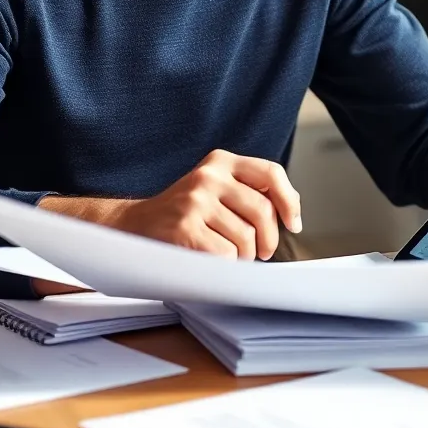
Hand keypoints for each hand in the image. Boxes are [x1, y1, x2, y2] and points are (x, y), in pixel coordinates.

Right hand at [114, 150, 301, 259]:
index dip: (289, 201)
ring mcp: (195, 201)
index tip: (293, 224)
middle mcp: (209, 176)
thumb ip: (249, 192)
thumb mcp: (215, 189)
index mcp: (221, 161)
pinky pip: (226, 255)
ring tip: (229, 255)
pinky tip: (212, 260)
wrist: (134, 225)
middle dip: (269, 239)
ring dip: (243, 256)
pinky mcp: (185, 228)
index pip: (271, 174)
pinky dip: (225, 266)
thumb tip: (291, 210)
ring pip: (246, 238)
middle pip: (263, 211)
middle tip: (262, 252)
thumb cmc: (184, 213)